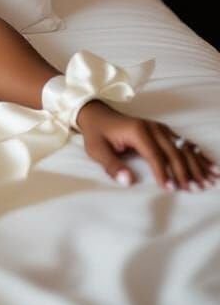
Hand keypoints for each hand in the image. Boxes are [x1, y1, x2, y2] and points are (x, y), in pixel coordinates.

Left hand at [76, 100, 217, 189]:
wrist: (97, 114)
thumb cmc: (97, 134)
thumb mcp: (97, 150)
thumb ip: (112, 166)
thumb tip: (128, 181)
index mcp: (137, 131)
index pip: (155, 155)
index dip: (164, 173)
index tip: (173, 189)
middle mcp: (152, 128)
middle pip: (174, 152)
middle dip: (186, 172)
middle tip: (196, 190)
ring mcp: (160, 128)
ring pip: (183, 148)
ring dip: (197, 165)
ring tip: (211, 181)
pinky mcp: (163, 131)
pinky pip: (184, 143)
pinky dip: (198, 155)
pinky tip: (211, 166)